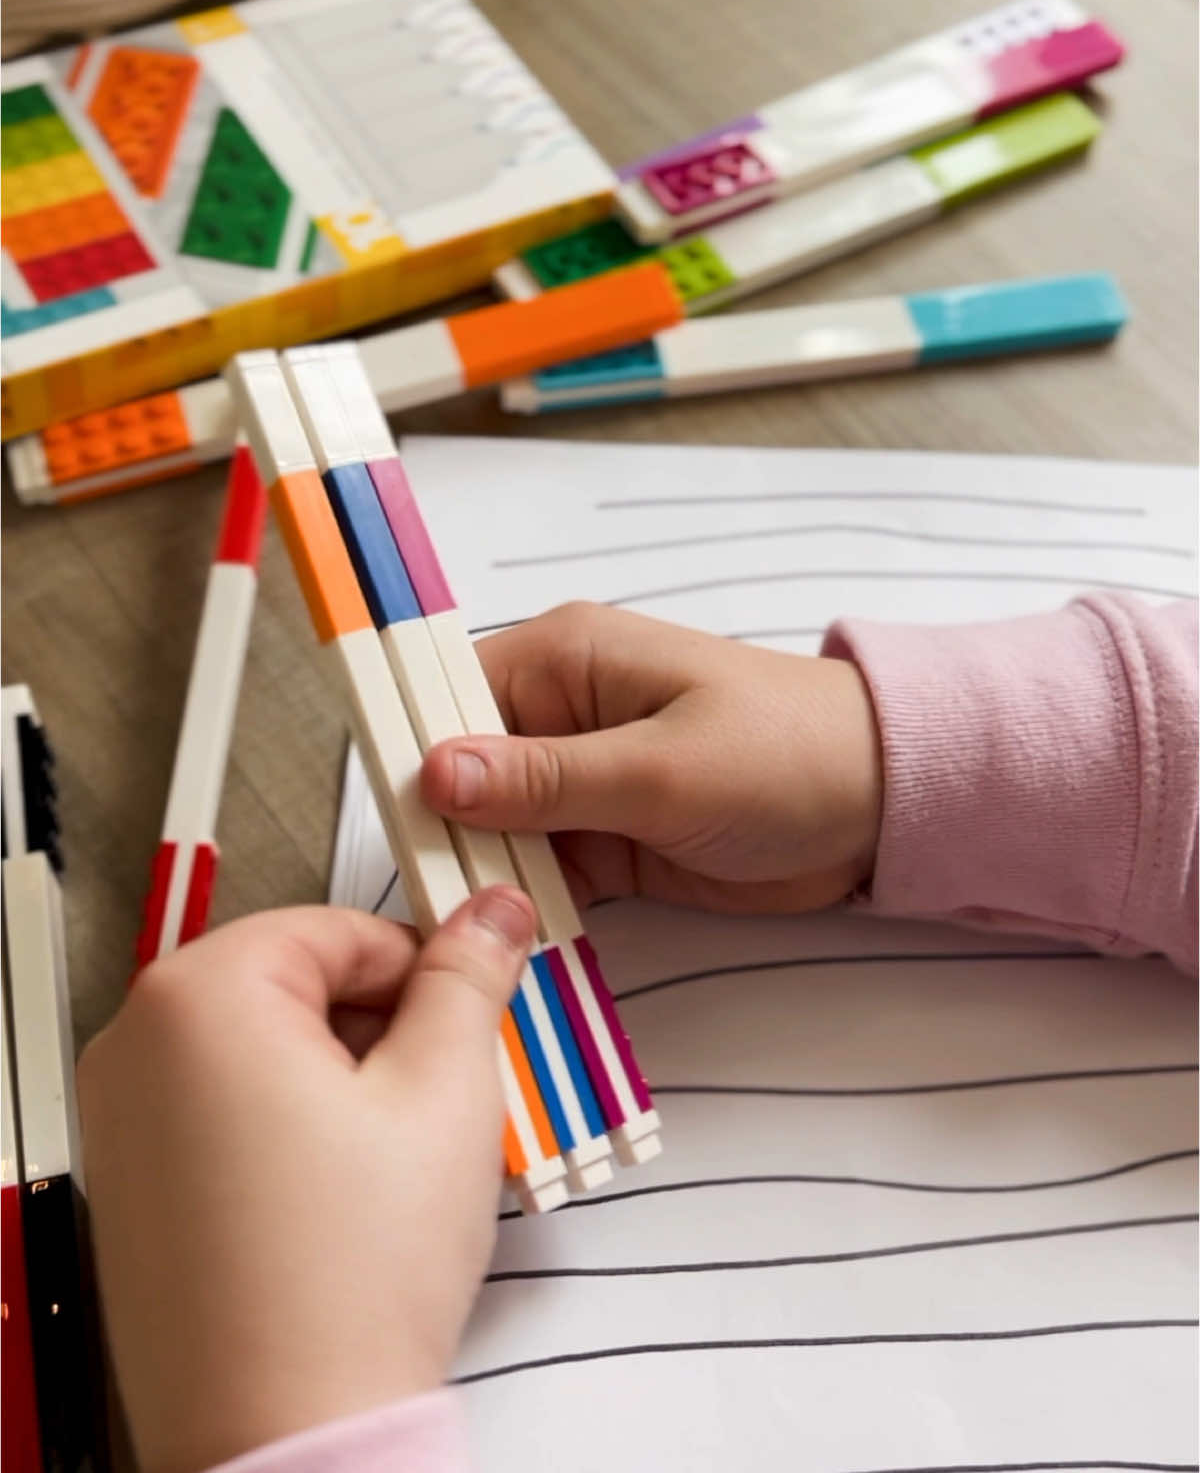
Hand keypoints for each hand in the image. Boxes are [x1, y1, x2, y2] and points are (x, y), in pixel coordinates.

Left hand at [77, 891, 535, 1472]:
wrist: (289, 1438)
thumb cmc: (350, 1281)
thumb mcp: (447, 1091)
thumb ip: (470, 977)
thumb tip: (491, 913)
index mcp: (200, 997)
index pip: (340, 927)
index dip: (422, 966)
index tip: (470, 1000)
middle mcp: (136, 1046)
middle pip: (297, 985)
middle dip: (383, 1027)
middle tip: (445, 1090)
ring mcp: (122, 1122)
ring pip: (266, 1051)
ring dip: (346, 1079)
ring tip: (401, 1156)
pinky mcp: (133, 1188)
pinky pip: (225, 1113)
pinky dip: (293, 1128)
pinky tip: (348, 1195)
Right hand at [421, 603, 882, 915]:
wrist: (884, 804)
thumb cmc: (783, 756)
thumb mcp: (661, 768)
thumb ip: (546, 777)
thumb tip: (432, 772)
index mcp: (562, 660)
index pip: (449, 698)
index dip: (413, 759)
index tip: (395, 833)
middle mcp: (557, 714)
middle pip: (461, 774)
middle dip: (443, 834)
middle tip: (429, 907)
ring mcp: (580, 782)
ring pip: (494, 832)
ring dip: (480, 880)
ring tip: (456, 941)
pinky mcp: (605, 840)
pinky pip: (539, 873)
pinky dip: (524, 909)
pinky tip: (502, 951)